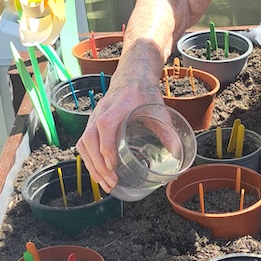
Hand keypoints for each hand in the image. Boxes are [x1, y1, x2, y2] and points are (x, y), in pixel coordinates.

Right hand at [75, 78, 161, 193]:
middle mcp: (103, 109)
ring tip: (106, 183)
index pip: (105, 123)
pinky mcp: (92, 124)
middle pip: (90, 137)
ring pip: (83, 143)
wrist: (132, 76)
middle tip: (112, 181)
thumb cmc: (145, 93)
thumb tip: (176, 153)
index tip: (113, 164)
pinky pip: (83, 144)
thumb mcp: (159, 109)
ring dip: (92, 165)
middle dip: (98, 163)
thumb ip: (167, 131)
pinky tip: (99, 174)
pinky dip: (89, 161)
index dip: (106, 145)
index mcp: (121, 103)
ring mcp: (94, 116)